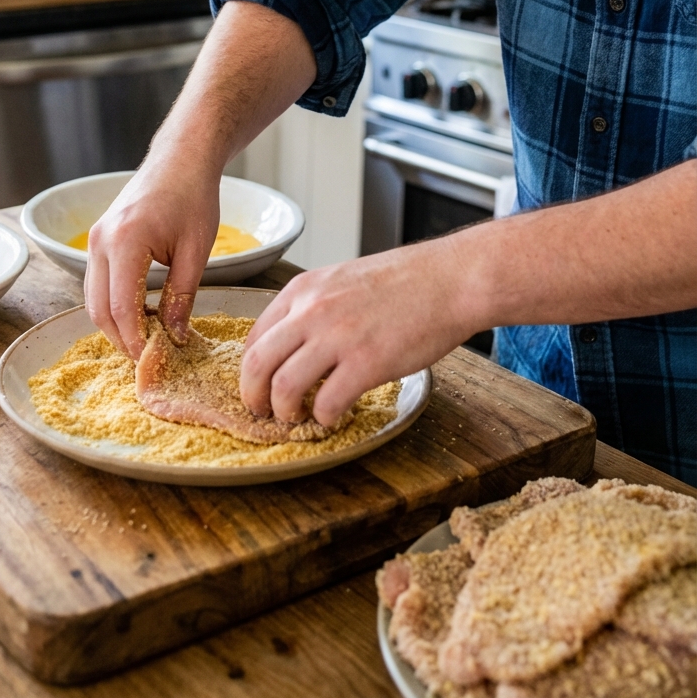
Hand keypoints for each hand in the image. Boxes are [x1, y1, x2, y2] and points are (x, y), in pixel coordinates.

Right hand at [84, 160, 219, 359]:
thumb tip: (173, 336)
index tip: (151, 359)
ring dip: (115, 322)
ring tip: (145, 338)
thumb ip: (182, 296)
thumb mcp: (195, 251)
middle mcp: (101, 240)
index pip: (121, 306)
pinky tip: (139, 312)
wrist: (180, 159)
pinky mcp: (98, 238)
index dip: (134, 339)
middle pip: (98, 307)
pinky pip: (97, 281)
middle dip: (120, 337)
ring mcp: (95, 238)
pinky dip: (112, 302)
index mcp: (126, 241)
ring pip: (93, 297)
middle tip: (148, 356)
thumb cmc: (193, 197)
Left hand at [240, 238, 479, 426]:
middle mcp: (312, 311)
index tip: (258, 387)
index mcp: (303, 290)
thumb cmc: (403, 282)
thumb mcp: (342, 281)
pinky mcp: (367, 363)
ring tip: (296, 418)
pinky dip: (323, 418)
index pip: (254, 337)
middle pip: (257, 364)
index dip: (250, 370)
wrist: (448, 280)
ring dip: (283, 411)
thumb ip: (312, 308)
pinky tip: (333, 416)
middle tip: (263, 413)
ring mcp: (338, 337)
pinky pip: (327, 403)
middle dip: (252, 397)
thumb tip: (292, 344)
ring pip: (283, 387)